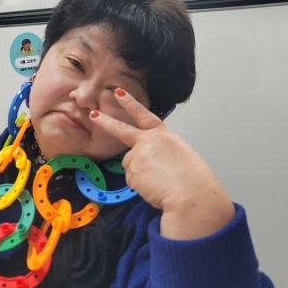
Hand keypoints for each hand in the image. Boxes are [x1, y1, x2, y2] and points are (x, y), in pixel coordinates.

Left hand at [89, 88, 234, 239]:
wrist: (191, 194)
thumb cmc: (193, 178)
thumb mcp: (179, 153)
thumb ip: (160, 150)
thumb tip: (151, 158)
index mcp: (163, 134)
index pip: (143, 115)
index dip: (130, 103)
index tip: (119, 93)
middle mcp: (147, 141)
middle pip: (121, 130)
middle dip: (105, 121)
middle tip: (93, 114)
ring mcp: (137, 156)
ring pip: (131, 165)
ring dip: (140, 174)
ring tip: (160, 181)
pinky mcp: (131, 173)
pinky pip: (133, 180)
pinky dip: (142, 186)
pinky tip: (155, 187)